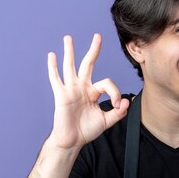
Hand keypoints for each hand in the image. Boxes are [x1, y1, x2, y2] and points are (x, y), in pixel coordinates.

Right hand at [47, 34, 129, 149]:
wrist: (73, 141)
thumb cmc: (87, 130)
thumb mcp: (107, 121)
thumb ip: (118, 112)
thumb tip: (126, 101)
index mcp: (93, 92)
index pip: (107, 83)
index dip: (114, 92)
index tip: (117, 105)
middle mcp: (82, 87)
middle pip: (88, 64)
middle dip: (93, 50)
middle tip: (98, 36)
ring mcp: (71, 89)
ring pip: (70, 66)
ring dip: (70, 52)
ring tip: (68, 38)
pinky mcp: (61, 95)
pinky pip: (56, 79)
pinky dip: (53, 67)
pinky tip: (52, 55)